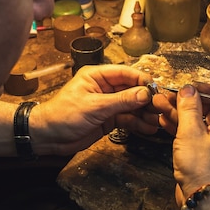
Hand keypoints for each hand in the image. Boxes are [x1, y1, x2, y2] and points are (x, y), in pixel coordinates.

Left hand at [30, 64, 159, 155]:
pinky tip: (149, 128)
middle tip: (161, 107)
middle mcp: (105, 87)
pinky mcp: (109, 119)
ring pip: (132, 105)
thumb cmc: (63, 115)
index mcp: (97, 76)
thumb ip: (121, 100)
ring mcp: (108, 104)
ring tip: (158, 120)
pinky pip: (127, 118)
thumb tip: (144, 93)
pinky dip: (138, 123)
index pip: (126, 73)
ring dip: (145, 113)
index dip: (142, 80)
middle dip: (147, 98)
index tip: (156, 89)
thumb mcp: (94, 106)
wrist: (48, 136)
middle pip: (132, 89)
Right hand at [164, 83, 209, 201]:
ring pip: (199, 121)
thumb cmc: (202, 166)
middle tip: (167, 95)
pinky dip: (181, 127)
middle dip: (187, 101)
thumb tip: (188, 89)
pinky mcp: (205, 154)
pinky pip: (194, 134)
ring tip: (158, 105)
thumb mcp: (191, 132)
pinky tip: (163, 120)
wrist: (204, 201)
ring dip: (180, 113)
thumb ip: (189, 108)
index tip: (190, 87)